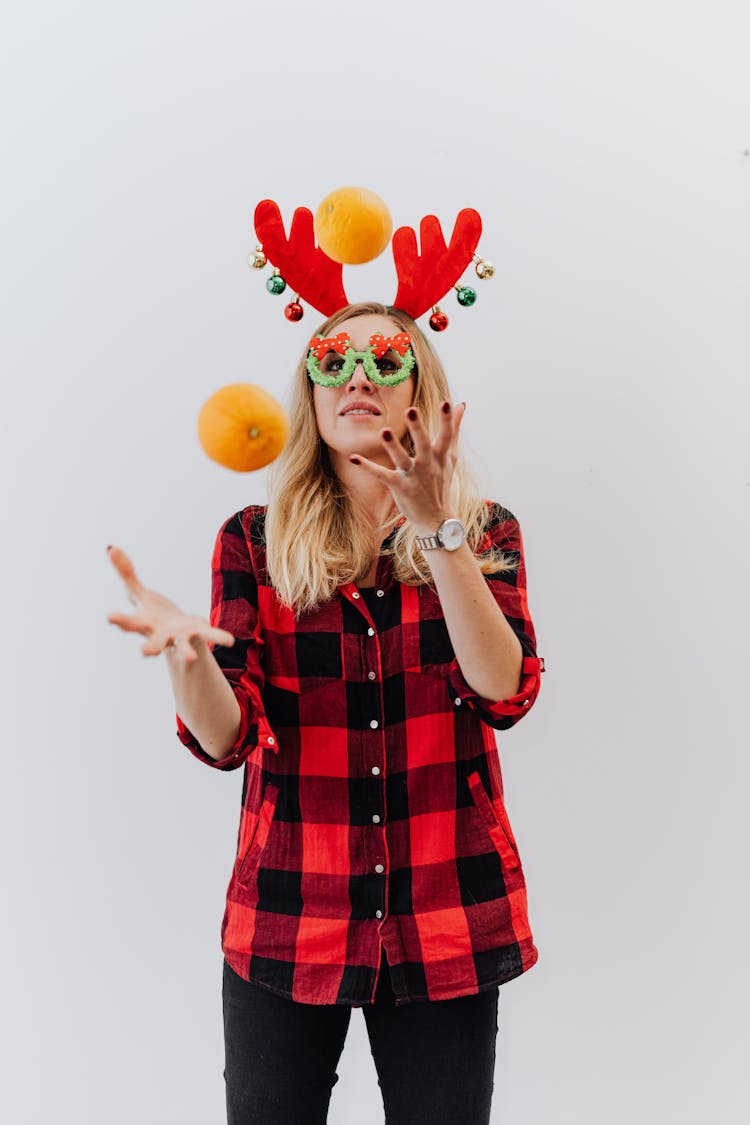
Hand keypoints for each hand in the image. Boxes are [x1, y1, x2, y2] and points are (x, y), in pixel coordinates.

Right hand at [105, 545, 234, 664]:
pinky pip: (209, 635)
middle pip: (153, 643)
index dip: (120, 620)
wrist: (176, 634)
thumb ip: (126, 572)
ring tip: (190, 659)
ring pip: (182, 646)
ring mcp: (180, 638)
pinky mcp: (198, 634)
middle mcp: (161, 635)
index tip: (110, 618)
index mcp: (145, 624)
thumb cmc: (154, 615)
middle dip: (150, 647)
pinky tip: (230, 641)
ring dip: (186, 652)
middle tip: (144, 653)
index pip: (129, 623)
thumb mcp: (139, 593)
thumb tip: (110, 546)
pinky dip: (218, 637)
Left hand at [349, 400, 466, 530]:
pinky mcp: (398, 487)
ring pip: (401, 459)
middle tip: (411, 409)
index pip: (446, 435)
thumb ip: (454, 429)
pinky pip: (381, 475)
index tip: (447, 403)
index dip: (447, 420)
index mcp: (440, 456)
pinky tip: (353, 458)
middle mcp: (427, 464)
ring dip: (393, 446)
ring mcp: (412, 476)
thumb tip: (461, 404)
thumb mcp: (450, 456)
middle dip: (417, 428)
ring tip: (384, 431)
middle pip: (423, 444)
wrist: (436, 518)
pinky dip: (367, 467)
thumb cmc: (441, 482)